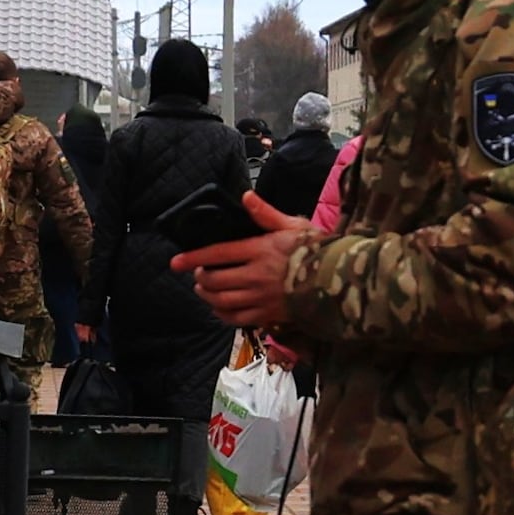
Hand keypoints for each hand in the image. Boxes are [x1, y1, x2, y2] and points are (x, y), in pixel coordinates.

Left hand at [173, 194, 310, 332]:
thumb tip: (246, 196)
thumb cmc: (316, 250)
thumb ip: (266, 214)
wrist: (337, 280)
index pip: (218, 254)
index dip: (194, 258)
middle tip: (199, 273)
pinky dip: (222, 313)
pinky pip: (236, 318)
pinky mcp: (268, 315)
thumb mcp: (293, 225)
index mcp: (260, 250)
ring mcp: (261, 298)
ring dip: (207, 295)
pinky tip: (219, 307)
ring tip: (204, 289)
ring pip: (222, 301)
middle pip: (215, 280)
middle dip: (201, 277)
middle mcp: (256, 276)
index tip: (176, 262)